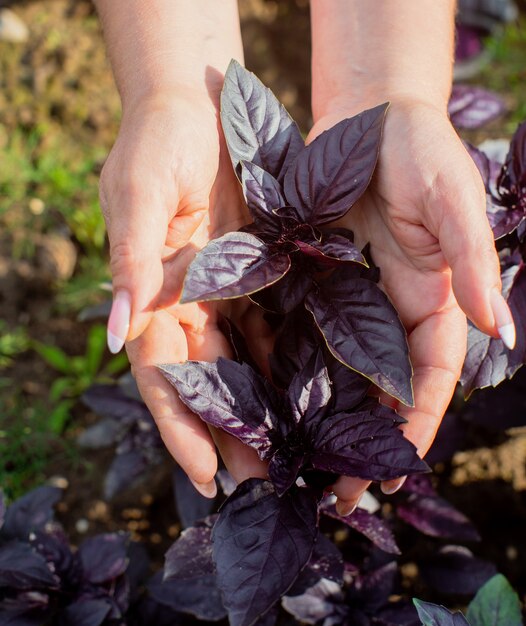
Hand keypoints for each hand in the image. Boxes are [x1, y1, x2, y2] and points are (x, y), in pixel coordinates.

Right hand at [100, 91, 264, 495]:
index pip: (163, 377)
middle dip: (230, 433)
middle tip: (265, 481)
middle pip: (208, 382)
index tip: (205, 478)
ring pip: (243, 363)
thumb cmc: (156, 145)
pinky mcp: (257, 274)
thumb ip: (130, 264)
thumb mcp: (137, 198)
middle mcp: (188, 305)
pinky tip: (313, 390)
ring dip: (264, 406)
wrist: (197, 106)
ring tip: (295, 451)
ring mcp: (225, 292)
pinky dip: (287, 360)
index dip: (181, 427)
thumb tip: (112, 333)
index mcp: (153, 296)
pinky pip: (273, 325)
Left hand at [307, 100, 511, 512]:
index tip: (393, 471)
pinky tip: (264, 404)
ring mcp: (345, 301)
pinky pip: (295, 334)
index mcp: (429, 303)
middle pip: (377, 391)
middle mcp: (386, 312)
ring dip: (320, 420)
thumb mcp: (451, 200)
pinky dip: (284, 371)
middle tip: (337, 496)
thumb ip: (473, 261)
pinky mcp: (308, 283)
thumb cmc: (418, 151)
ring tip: (297, 469)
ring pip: (334, 373)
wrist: (365, 115)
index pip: (428, 378)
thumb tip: (501, 331)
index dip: (414, 425)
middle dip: (362, 441)